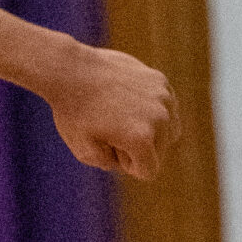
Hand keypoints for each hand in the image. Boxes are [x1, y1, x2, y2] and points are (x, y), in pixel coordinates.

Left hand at [51, 45, 177, 179]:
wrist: (70, 69)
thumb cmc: (73, 112)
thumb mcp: (84, 150)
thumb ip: (109, 164)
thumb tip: (126, 161)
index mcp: (141, 139)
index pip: (148, 171)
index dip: (126, 165)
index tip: (107, 146)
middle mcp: (159, 118)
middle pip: (160, 151)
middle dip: (139, 148)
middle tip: (111, 129)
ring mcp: (162, 96)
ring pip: (170, 128)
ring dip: (151, 129)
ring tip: (123, 117)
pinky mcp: (160, 79)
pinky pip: (167, 106)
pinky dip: (152, 108)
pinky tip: (127, 100)